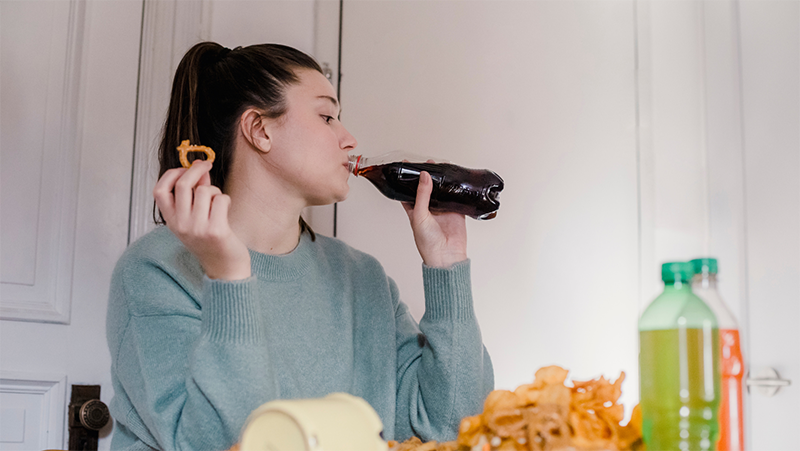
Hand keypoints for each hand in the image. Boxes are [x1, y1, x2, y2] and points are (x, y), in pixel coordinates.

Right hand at [153, 161, 250, 279]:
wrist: (224, 268)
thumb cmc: (210, 241)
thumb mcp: (194, 219)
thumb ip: (193, 194)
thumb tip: (199, 166)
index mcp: (171, 221)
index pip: (159, 191)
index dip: (171, 174)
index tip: (183, 169)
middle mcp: (180, 225)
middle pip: (183, 184)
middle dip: (196, 170)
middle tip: (206, 165)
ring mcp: (197, 228)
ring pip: (204, 191)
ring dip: (214, 191)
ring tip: (218, 203)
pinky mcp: (216, 230)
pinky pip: (220, 199)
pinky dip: (225, 200)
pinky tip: (226, 211)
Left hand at [402, 171, 467, 267]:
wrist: (446, 256)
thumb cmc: (427, 243)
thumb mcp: (419, 216)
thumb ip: (422, 195)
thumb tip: (424, 176)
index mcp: (414, 210)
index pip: (408, 191)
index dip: (407, 178)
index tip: (407, 164)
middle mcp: (428, 209)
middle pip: (427, 188)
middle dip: (427, 176)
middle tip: (429, 163)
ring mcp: (442, 210)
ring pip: (441, 190)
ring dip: (442, 180)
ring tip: (442, 166)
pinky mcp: (455, 212)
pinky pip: (456, 197)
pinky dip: (456, 188)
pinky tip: (456, 179)